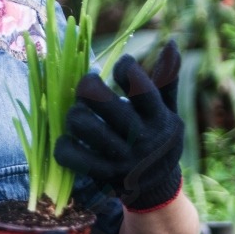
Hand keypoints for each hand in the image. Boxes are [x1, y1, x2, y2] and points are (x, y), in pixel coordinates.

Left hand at [55, 40, 183, 211]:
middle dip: (87, 86)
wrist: (158, 191)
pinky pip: (71, 155)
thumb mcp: (169, 111)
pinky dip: (63, 146)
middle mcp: (141, 138)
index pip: (140, 84)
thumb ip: (167, 79)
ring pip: (82, 124)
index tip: (120, 67)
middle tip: (88, 88)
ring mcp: (121, 157)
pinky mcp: (102, 175)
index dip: (125, 67)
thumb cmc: (159, 140)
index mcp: (159, 118)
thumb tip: (171, 42)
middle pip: (102, 100)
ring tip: (79, 113)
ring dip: (74, 114)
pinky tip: (69, 140)